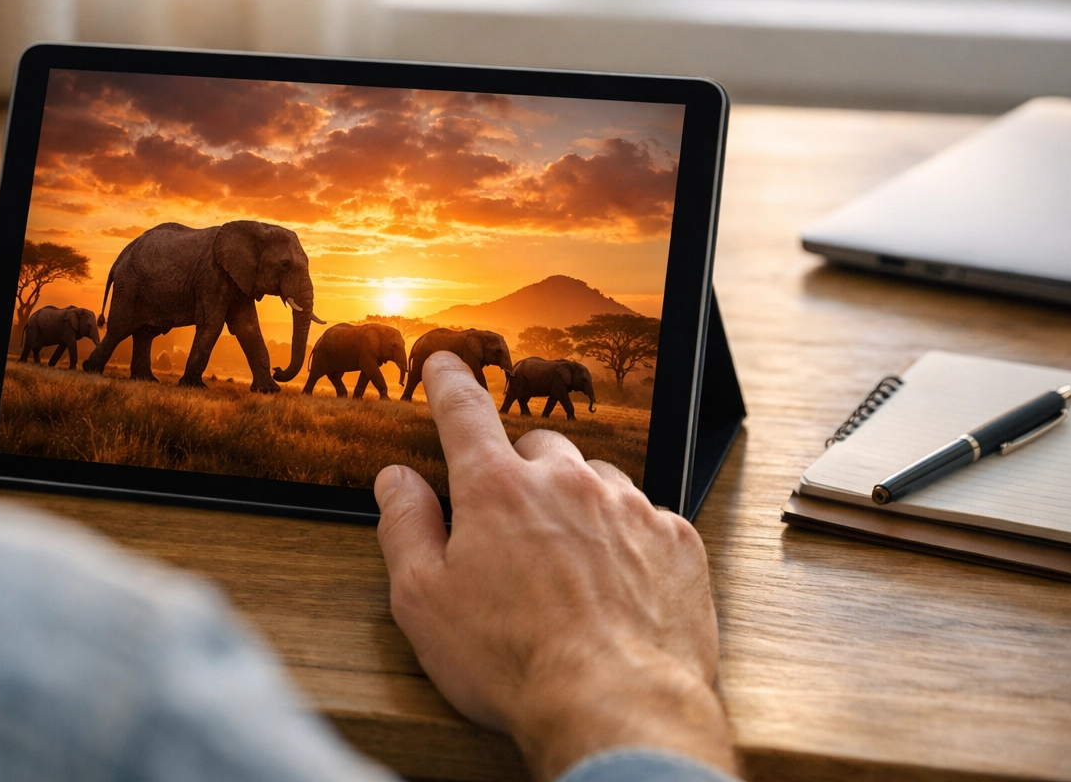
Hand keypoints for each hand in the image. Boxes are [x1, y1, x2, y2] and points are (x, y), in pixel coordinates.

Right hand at [374, 352, 735, 779]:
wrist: (616, 707)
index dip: (449, 382)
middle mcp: (566, 482)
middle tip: (510, 526)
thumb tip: (396, 480)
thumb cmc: (515, 662)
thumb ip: (404, 527)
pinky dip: (626, 540)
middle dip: (520, 471)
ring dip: (576, 503)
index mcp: (497, 489)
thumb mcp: (422, 600)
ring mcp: (628, 507)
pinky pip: (645, 517)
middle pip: (536, 446)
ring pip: (595, 478)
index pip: (464, 412)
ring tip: (565, 566)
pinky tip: (613, 584)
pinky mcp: (675, 540)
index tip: (446, 363)